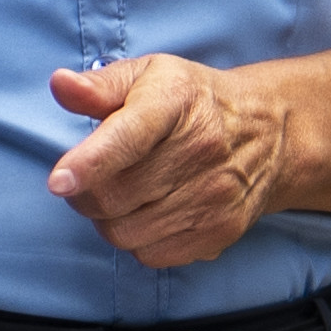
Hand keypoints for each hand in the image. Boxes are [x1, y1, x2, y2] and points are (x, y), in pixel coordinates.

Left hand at [44, 55, 300, 275]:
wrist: (270, 134)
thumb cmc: (196, 103)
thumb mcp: (149, 76)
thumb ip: (100, 85)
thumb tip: (60, 85)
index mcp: (175, 101)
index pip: (127, 138)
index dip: (89, 162)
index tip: (59, 181)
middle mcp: (201, 150)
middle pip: (113, 196)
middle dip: (85, 193)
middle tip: (91, 179)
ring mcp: (213, 196)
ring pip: (124, 232)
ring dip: (109, 218)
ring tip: (126, 193)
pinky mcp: (219, 231)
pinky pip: (150, 254)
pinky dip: (137, 239)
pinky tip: (150, 213)